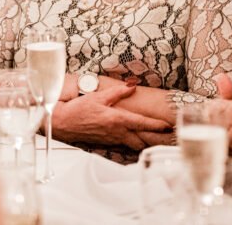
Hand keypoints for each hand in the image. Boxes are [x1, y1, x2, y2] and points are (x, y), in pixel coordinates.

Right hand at [52, 85, 173, 150]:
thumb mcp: (99, 96)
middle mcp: (117, 132)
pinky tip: (137, 141)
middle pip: (142, 139)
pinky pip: (125, 145)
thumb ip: (118, 92)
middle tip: (168, 136)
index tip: (168, 126)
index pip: (142, 124)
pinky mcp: (107, 142)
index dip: (157, 125)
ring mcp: (112, 139)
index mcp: (117, 119)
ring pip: (134, 144)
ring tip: (157, 140)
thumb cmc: (79, 109)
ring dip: (146, 142)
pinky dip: (134, 144)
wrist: (64, 123)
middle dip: (156, 139)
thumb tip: (132, 86)